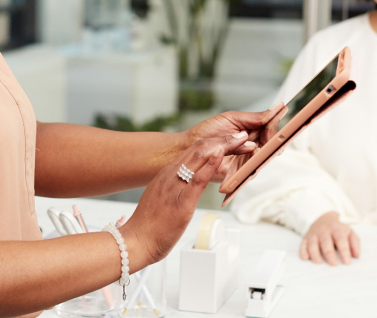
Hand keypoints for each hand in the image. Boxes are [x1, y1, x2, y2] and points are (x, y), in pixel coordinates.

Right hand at [121, 132, 251, 264]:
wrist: (136, 241)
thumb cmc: (148, 225)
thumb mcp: (159, 199)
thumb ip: (171, 189)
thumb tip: (183, 187)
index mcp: (166, 175)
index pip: (191, 152)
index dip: (211, 143)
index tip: (227, 139)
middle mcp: (169, 176)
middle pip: (197, 150)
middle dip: (220, 140)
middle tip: (240, 135)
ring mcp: (174, 187)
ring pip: (199, 158)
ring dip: (221, 146)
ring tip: (239, 139)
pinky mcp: (181, 202)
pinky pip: (198, 178)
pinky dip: (211, 164)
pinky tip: (221, 155)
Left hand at [184, 103, 285, 182]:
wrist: (189, 147)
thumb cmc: (208, 131)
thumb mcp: (232, 118)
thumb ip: (255, 117)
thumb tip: (278, 108)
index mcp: (253, 131)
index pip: (272, 129)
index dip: (276, 124)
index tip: (279, 117)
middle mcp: (253, 146)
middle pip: (273, 144)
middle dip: (272, 137)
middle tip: (268, 133)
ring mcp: (248, 160)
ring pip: (265, 157)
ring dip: (263, 149)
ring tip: (258, 143)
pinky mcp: (241, 173)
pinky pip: (253, 169)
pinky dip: (253, 160)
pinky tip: (252, 152)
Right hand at [300, 211, 360, 265]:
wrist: (323, 219)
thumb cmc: (338, 231)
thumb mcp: (349, 232)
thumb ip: (355, 243)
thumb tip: (356, 256)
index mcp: (336, 229)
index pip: (340, 239)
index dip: (344, 251)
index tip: (347, 262)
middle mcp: (324, 230)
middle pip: (326, 242)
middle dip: (329, 253)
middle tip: (333, 264)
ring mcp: (314, 234)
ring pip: (313, 244)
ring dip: (315, 253)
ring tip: (318, 262)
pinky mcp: (306, 238)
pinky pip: (303, 245)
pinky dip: (303, 251)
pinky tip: (306, 258)